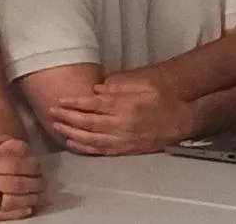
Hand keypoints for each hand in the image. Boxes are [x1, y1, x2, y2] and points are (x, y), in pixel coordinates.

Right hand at [0, 130, 45, 220]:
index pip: (11, 164)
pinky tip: (28, 208)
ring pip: (12, 200)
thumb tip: (10, 142)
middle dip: (34, 181)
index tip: (36, 164)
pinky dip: (18, 212)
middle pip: (16, 182)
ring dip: (31, 197)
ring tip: (39, 193)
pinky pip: (2, 216)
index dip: (28, 164)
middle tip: (43, 179)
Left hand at [49, 76, 195, 155]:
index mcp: (124, 106)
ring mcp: (123, 140)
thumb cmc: (165, 98)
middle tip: (51, 113)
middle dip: (67, 118)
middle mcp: (121, 125)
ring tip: (57, 128)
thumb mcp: (144, 84)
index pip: (92, 104)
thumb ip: (119, 85)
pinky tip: (74, 144)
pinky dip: (85, 148)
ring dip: (72, 134)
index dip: (74, 103)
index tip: (60, 100)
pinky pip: (101, 150)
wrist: (184, 120)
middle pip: (87, 123)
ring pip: (91, 139)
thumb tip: (97, 88)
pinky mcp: (127, 150)